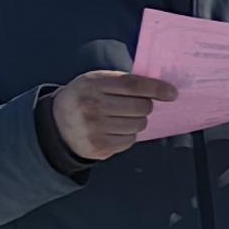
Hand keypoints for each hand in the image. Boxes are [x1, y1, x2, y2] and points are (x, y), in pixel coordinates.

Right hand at [53, 68, 174, 163]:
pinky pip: (130, 140)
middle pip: (141, 107)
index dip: (156, 88)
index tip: (172, 93)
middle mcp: (91, 106)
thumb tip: (163, 89)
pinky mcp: (98, 147)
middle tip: (133, 105)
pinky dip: (128, 135)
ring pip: (139, 125)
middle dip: (145, 106)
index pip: (132, 85)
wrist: (56, 124)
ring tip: (119, 118)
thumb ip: (124, 82)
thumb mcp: (96, 81)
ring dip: (136, 121)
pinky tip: (113, 130)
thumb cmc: (85, 98)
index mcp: (92, 84)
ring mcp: (94, 128)